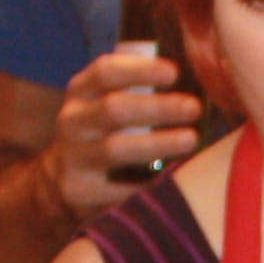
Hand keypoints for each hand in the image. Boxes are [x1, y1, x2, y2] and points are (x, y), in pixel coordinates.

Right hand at [51, 46, 201, 217]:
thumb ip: (137, 88)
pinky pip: (118, 189)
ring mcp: (73, 158)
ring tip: (190, 139)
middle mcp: (72, 122)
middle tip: (194, 108)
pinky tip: (175, 179)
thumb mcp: (105, 102)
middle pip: (114, 109)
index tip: (174, 73)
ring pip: (115, 148)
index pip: (106, 72)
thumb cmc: (104, 133)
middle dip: (158, 107)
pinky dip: (148, 184)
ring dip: (157, 143)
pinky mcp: (79, 192)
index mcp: (81, 92)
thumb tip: (200, 76)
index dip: (141, 70)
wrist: (62, 181)